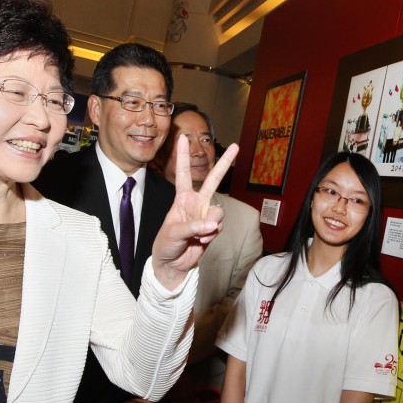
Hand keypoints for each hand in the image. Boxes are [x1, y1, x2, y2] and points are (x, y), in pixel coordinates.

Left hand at [152, 136, 238, 288]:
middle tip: (236, 147)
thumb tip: (212, 225)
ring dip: (211, 224)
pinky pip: (219, 227)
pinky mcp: (213, 229)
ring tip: (200, 235)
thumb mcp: (173, 233)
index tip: (183, 137)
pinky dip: (211, 236)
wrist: (173, 265)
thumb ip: (193, 226)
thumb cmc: (166, 245)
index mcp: (182, 199)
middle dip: (224, 163)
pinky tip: (202, 242)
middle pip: (213, 180)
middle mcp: (196, 204)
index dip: (182, 156)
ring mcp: (206, 216)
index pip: (183, 174)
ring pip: (218, 212)